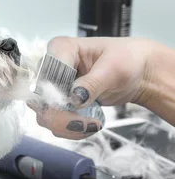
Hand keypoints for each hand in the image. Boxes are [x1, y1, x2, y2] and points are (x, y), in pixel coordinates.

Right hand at [29, 36, 153, 138]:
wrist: (137, 73)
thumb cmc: (127, 60)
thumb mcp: (114, 68)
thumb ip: (93, 83)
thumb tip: (74, 98)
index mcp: (60, 49)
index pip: (46, 74)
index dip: (57, 93)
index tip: (79, 103)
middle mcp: (50, 68)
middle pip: (40, 98)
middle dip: (62, 116)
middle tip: (87, 123)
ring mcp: (52, 88)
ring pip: (44, 114)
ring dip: (67, 126)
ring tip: (92, 125)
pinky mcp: (58, 104)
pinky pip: (54, 122)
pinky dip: (70, 130)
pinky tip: (89, 126)